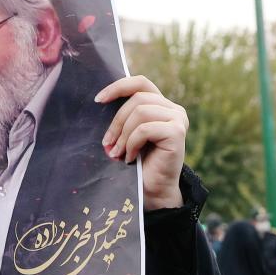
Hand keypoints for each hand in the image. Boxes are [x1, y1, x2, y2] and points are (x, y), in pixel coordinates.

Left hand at [94, 75, 186, 210]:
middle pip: (137, 99)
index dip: (118, 87)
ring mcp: (178, 119)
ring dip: (123, 135)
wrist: (154, 191)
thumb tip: (100, 99)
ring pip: (140, 113)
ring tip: (118, 153)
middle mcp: (174, 109)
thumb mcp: (129, 134)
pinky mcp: (177, 132)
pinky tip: (130, 158)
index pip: (140, 83)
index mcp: (162, 105)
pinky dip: (132, 144)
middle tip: (107, 143)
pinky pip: (144, 129)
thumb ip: (125, 116)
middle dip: (117, 121)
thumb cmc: (140, 164)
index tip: (98, 100)